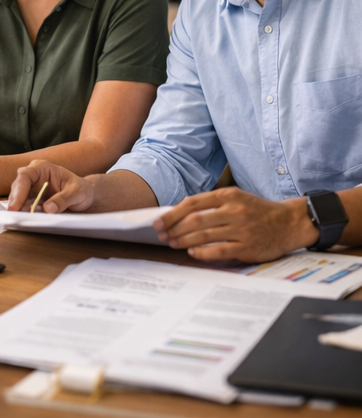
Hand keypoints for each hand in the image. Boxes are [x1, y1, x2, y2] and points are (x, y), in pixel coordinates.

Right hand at [6, 160, 95, 212]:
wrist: (85, 197)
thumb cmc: (81, 190)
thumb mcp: (77, 193)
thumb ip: (63, 199)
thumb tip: (48, 208)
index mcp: (42, 168)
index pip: (25, 176)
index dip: (19, 190)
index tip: (16, 206)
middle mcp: (33, 177)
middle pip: (17, 188)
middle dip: (15, 202)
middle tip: (15, 216)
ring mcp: (31, 190)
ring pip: (18, 199)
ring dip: (18, 210)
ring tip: (19, 220)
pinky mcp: (32, 201)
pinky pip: (24, 208)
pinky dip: (23, 214)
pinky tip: (23, 221)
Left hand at [153, 188, 317, 262]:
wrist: (289, 222)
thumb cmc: (256, 210)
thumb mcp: (235, 198)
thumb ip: (211, 204)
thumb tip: (179, 213)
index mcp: (227, 196)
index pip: (192, 204)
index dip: (172, 214)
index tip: (158, 222)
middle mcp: (234, 211)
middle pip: (195, 220)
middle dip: (174, 229)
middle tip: (161, 235)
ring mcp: (241, 229)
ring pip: (204, 235)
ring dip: (184, 241)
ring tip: (172, 243)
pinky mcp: (248, 247)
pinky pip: (219, 250)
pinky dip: (202, 252)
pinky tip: (192, 252)